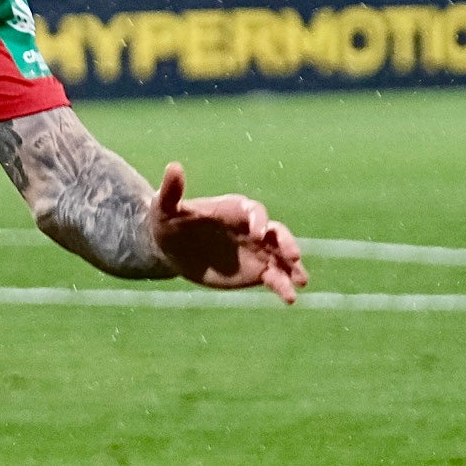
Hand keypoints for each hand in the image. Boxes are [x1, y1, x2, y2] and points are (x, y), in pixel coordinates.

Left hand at [148, 162, 305, 303]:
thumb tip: (173, 166)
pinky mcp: (257, 271)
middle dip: (286, 242)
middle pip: (276, 232)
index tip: (258, 234)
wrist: (171, 248)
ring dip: (293, 267)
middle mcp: (251, 228)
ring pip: (281, 256)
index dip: (258, 220)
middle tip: (293, 255)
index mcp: (233, 209)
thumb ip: (172, 190)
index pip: (253, 211)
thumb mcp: (164, 207)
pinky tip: (290, 299)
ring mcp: (257, 250)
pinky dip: (284, 286)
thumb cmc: (167, 221)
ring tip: (302, 281)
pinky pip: (275, 277)